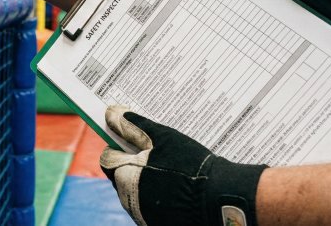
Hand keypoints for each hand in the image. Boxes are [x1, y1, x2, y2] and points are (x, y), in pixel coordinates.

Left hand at [100, 105, 266, 225]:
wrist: (222, 198)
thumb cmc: (191, 165)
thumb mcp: (162, 138)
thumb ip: (134, 127)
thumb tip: (111, 114)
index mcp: (125, 176)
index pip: (108, 158)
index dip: (118, 146)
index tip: (130, 139)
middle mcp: (129, 200)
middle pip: (121, 175)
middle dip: (132, 163)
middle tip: (154, 152)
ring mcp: (143, 214)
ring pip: (136, 190)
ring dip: (145, 180)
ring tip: (169, 168)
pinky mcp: (156, 222)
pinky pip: (149, 204)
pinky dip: (157, 194)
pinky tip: (175, 185)